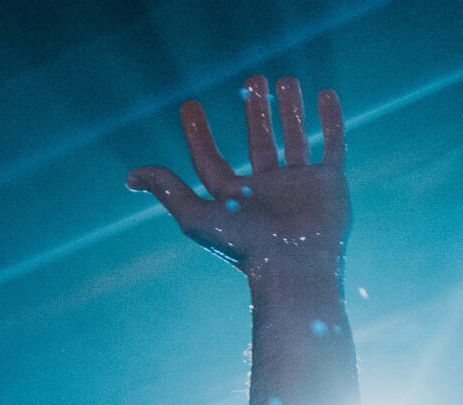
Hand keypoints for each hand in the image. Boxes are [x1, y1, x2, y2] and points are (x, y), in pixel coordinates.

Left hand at [128, 76, 349, 285]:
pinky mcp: (328, 182)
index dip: (197, 134)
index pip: (210, 160)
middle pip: (258, 142)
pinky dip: (331, 120)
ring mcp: (298, 185)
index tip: (188, 106)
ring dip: (290, 109)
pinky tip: (325, 95)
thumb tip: (130, 177)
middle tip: (253, 81)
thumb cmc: (243, 245)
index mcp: (233, 197)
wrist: (293, 266)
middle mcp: (265, 190)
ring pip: (294, 138)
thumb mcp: (195, 216)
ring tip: (286, 80)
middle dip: (255, 112)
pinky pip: (332, 144)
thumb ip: (167, 191)